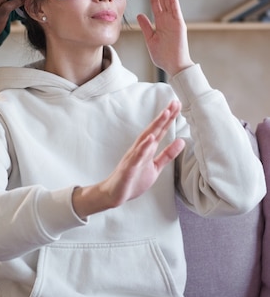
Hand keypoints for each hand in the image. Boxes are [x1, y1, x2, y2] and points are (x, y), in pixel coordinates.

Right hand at [72, 100, 185, 217]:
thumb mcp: (155, 167)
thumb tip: (181, 141)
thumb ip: (167, 155)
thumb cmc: (133, 179)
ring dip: (155, 126)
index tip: (177, 105)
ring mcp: (134, 157)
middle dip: (164, 117)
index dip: (169, 119)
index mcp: (147, 149)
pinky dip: (143, 147)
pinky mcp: (129, 168)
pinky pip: (137, 156)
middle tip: (174, 102)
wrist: (114, 194)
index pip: (160, 131)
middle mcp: (140, 149)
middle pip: (154, 130)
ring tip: (165, 114)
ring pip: (146, 139)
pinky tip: (150, 138)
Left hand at [136, 0, 193, 76]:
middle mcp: (168, 19)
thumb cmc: (163, 55)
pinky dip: (173, 2)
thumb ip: (146, 26)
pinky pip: (176, 11)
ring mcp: (174, 21)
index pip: (155, 3)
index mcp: (160, 22)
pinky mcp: (179, 26)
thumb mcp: (150, 39)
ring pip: (169, 1)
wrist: (173, 66)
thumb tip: (140, 15)